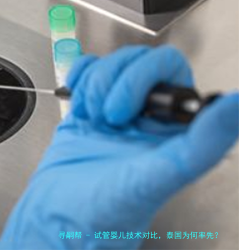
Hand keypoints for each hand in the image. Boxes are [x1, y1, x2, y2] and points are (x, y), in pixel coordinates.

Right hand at [0, 46, 238, 249]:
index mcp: (174, 129)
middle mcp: (148, 117)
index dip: (145, 78)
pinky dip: (78, 80)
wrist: (56, 218)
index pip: (170, 70)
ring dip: (93, 86)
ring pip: (110, 63)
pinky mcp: (89, 108)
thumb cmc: (105, 212)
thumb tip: (237, 106)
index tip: (130, 111)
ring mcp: (117, 109)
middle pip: (138, 59)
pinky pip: (87, 70)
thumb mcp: (155, 179)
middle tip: (107, 117)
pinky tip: (79, 106)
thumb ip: (201, 144)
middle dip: (114, 82)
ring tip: (91, 118)